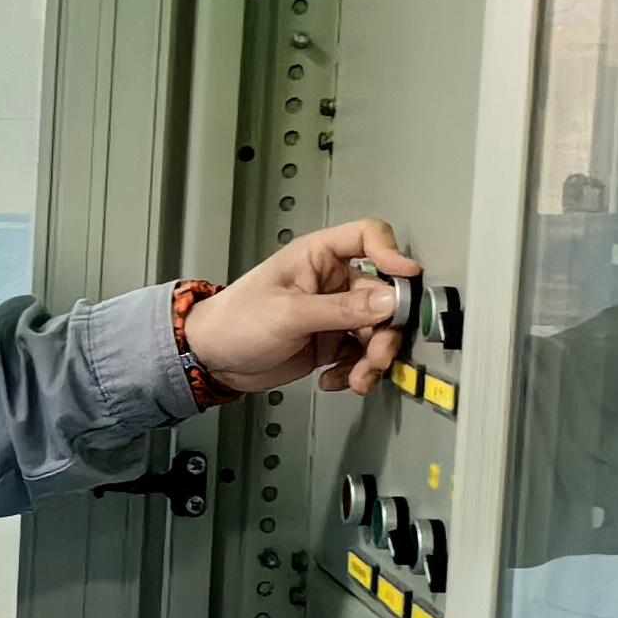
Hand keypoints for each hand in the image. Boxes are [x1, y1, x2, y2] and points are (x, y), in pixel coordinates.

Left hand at [182, 218, 423, 395]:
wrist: (211, 359)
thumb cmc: (234, 322)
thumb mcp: (289, 314)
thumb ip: (341, 309)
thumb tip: (389, 301)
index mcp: (318, 257)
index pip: (368, 237)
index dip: (392, 253)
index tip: (406, 278)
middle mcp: (332, 282)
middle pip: (383, 295)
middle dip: (385, 330)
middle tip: (377, 356)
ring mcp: (334, 313)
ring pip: (377, 330)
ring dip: (373, 358)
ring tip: (357, 377)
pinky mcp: (331, 342)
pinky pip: (360, 355)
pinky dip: (355, 371)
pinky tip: (333, 380)